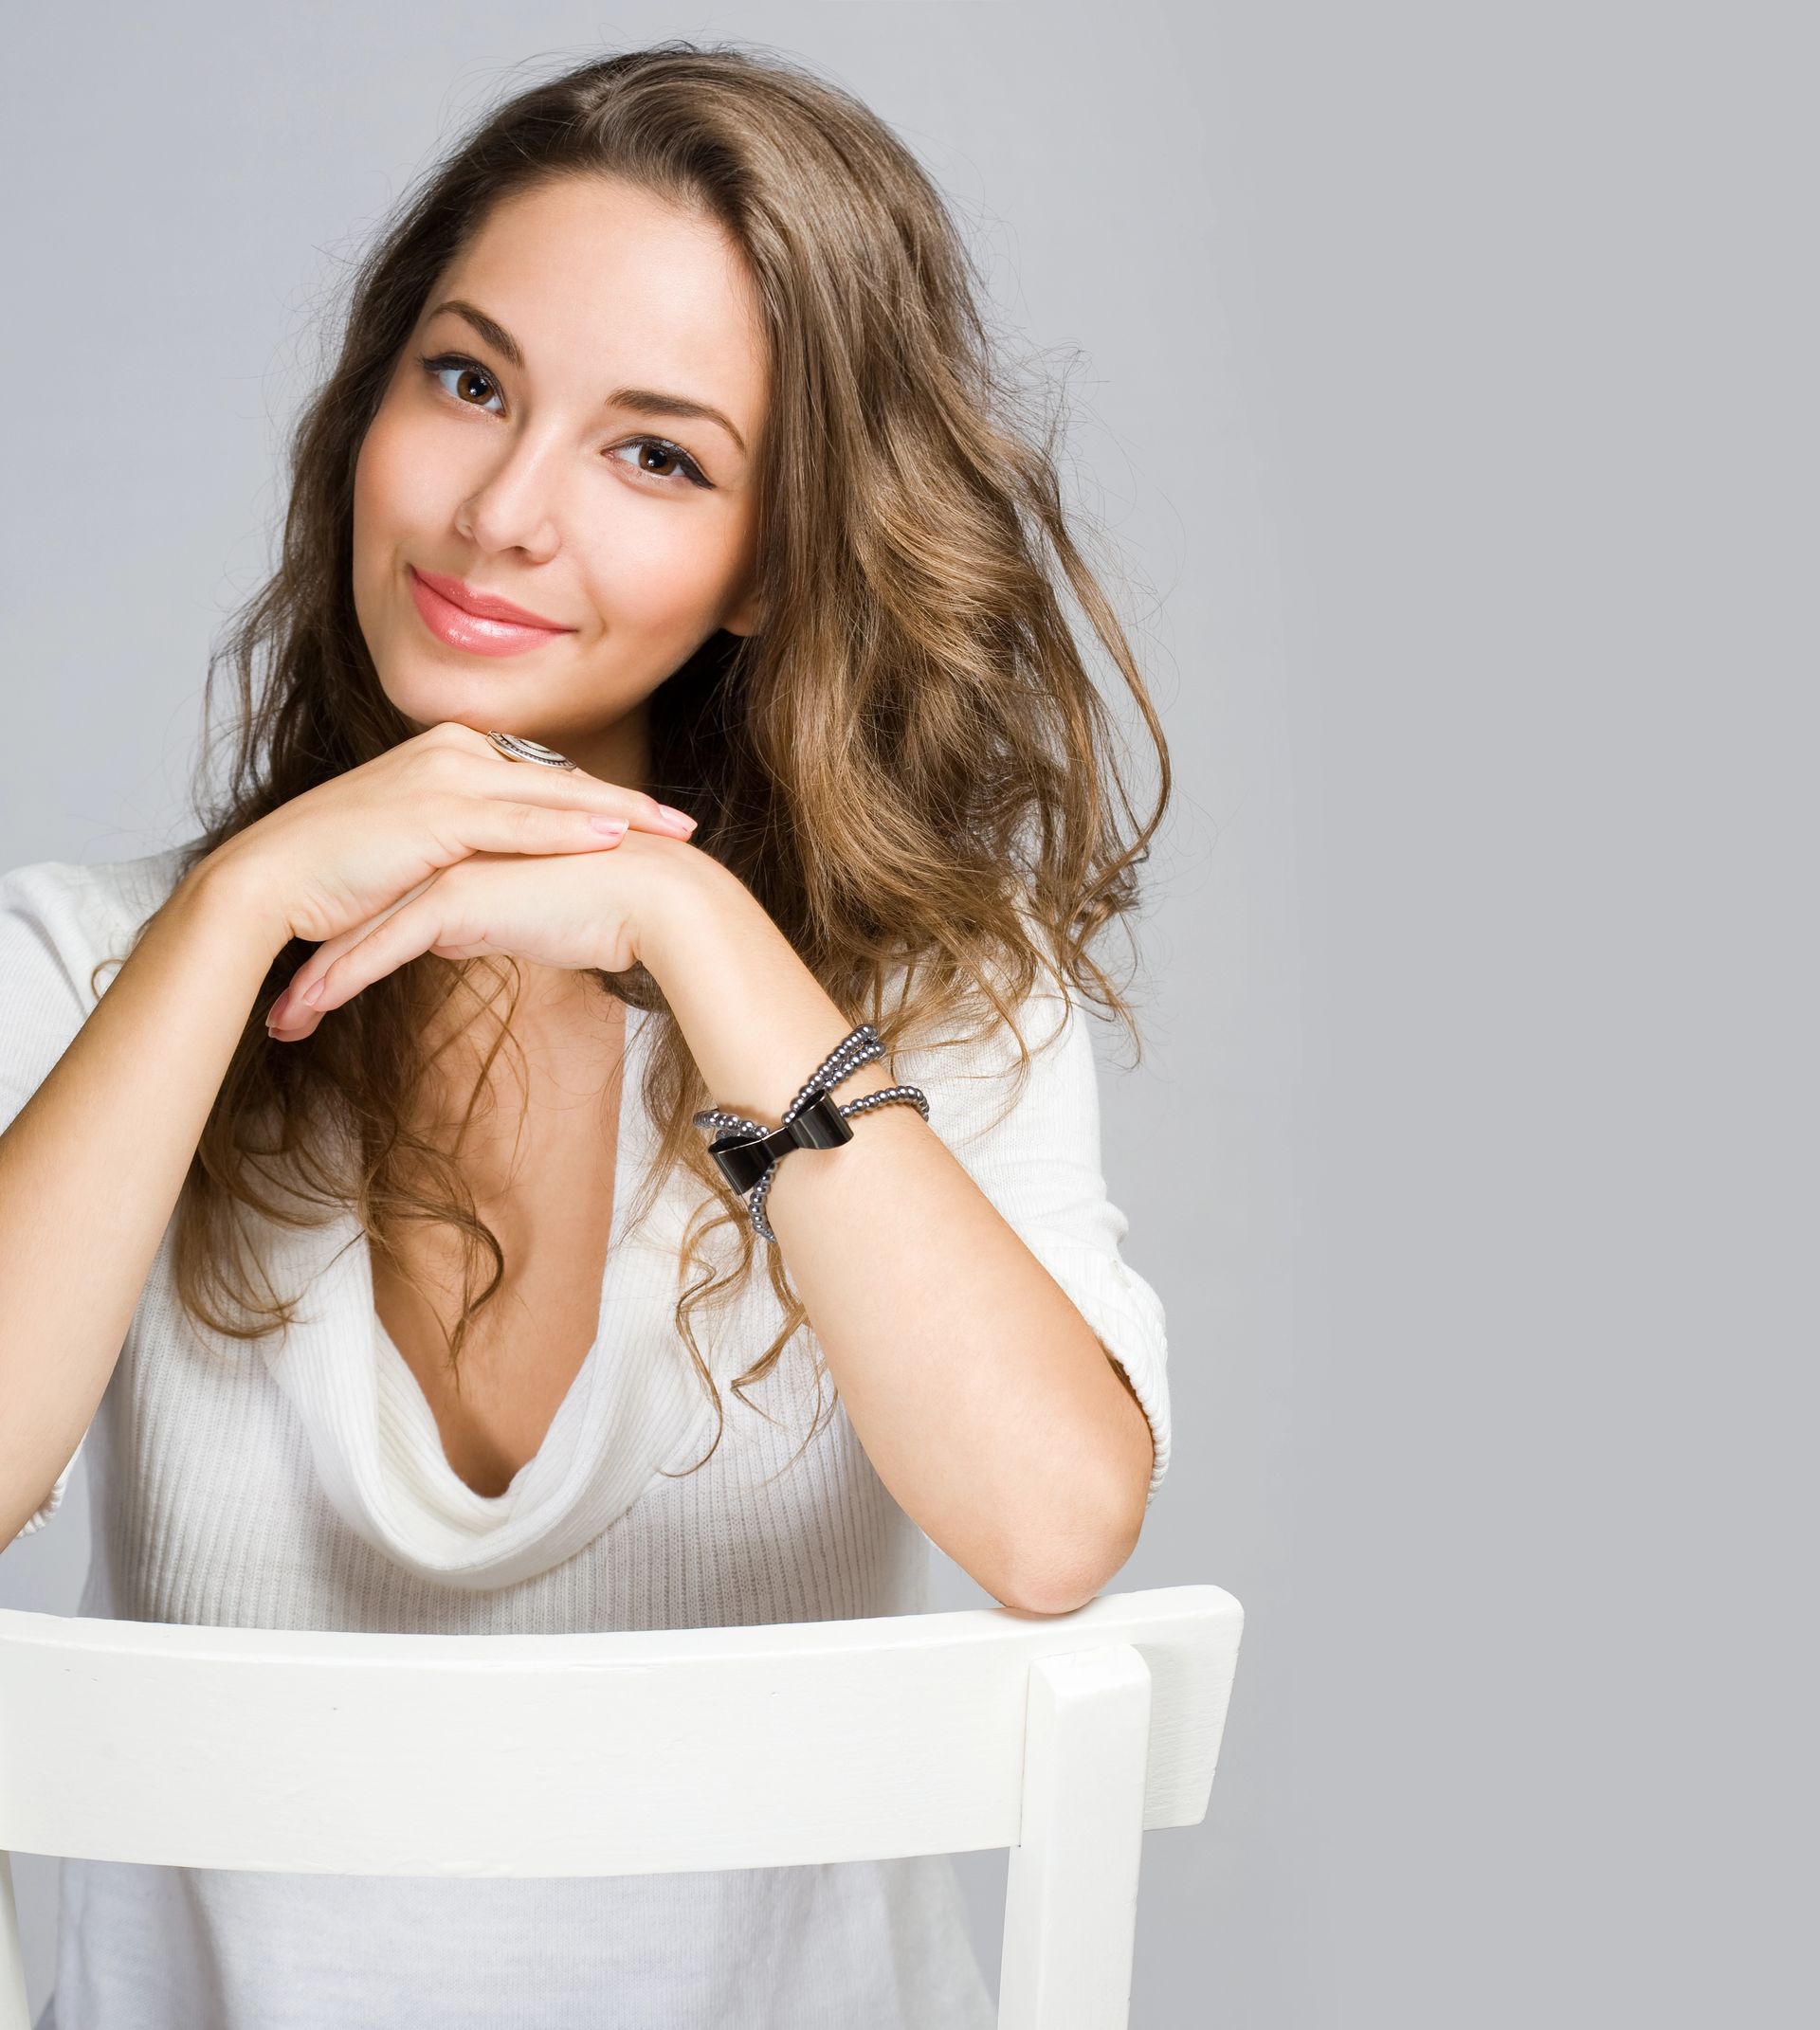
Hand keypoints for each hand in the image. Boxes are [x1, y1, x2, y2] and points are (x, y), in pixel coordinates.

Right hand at [202, 719, 696, 961]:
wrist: (268, 881)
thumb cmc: (331, 877)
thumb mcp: (411, 856)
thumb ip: (458, 854)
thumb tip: (495, 883)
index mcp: (447, 755)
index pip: (540, 778)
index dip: (598, 800)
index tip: (649, 822)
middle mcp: (451, 751)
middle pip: (560, 778)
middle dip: (629, 804)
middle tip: (685, 826)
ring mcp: (444, 776)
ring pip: (552, 794)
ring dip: (620, 814)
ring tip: (672, 834)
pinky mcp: (436, 812)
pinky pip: (519, 823)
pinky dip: (571, 830)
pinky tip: (616, 841)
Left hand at [264, 828, 698, 1039]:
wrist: (656, 902)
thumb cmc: (611, 912)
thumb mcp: (528, 915)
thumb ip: (480, 914)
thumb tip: (445, 933)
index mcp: (469, 841)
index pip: (396, 890)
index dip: (355, 935)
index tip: (321, 978)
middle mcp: (450, 844)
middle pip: (367, 906)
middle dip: (320, 958)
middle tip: (285, 1007)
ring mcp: (448, 865)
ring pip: (362, 927)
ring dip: (317, 980)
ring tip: (283, 1022)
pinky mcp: (453, 897)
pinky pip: (381, 946)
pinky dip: (340, 981)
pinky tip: (308, 1011)